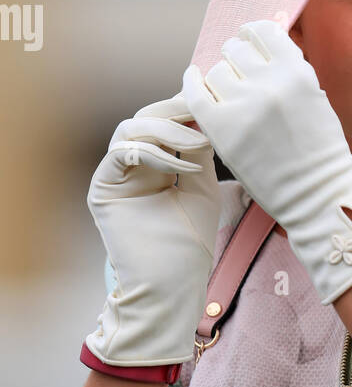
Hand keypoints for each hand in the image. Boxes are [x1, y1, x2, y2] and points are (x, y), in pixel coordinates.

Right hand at [84, 94, 221, 365]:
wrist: (172, 286)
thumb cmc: (191, 245)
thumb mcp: (203, 187)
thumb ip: (198, 151)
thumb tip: (202, 114)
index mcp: (155, 165)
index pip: (164, 123)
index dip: (185, 109)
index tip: (213, 100)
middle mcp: (132, 167)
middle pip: (145, 118)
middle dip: (174, 111)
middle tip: (203, 109)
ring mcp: (115, 176)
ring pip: (131, 128)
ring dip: (167, 130)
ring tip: (198, 144)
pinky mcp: (103, 189)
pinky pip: (122, 152)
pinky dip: (154, 153)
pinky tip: (182, 168)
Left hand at [181, 19, 351, 304]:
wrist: (316, 194)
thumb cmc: (318, 150)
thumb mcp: (314, 97)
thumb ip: (288, 70)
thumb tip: (258, 47)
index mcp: (296, 71)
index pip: (261, 31)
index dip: (252, 36)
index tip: (248, 44)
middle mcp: (268, 82)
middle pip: (235, 50)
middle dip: (237, 60)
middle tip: (240, 78)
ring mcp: (242, 105)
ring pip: (215, 71)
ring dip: (220, 79)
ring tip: (230, 96)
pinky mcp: (220, 128)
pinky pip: (193, 92)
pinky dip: (192, 82)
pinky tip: (194, 80)